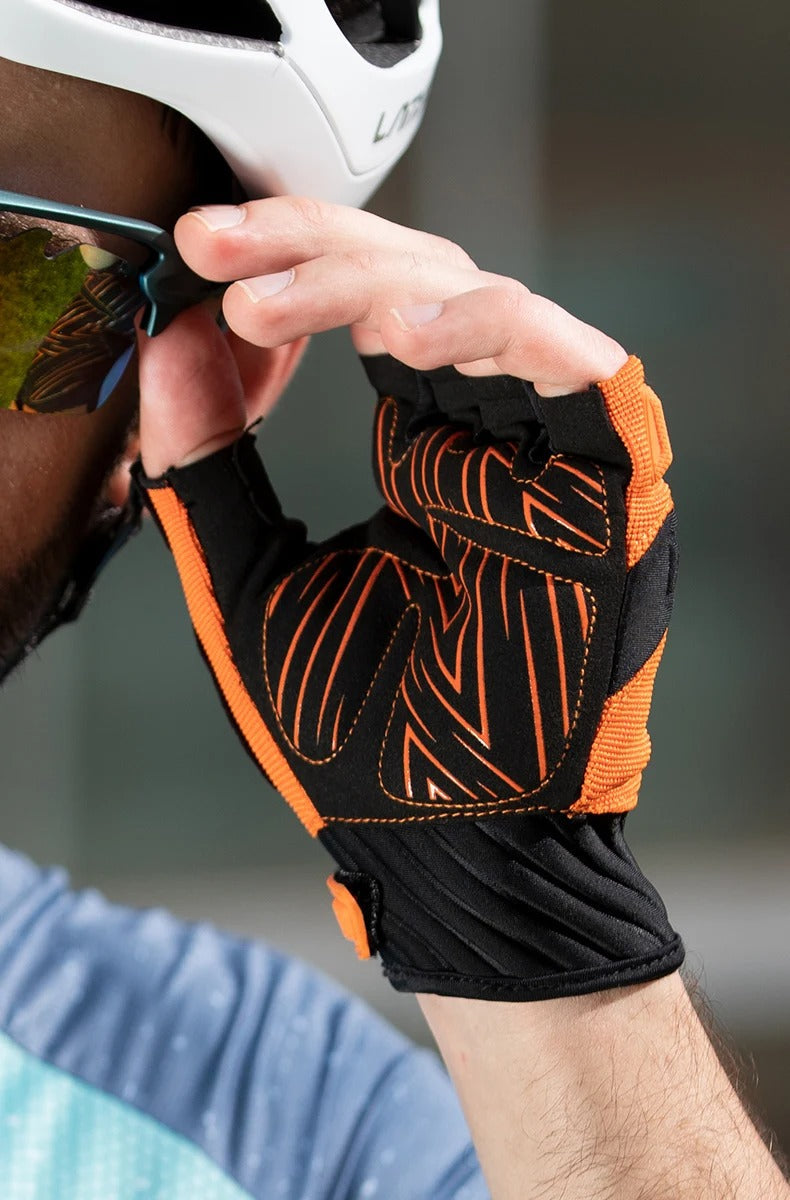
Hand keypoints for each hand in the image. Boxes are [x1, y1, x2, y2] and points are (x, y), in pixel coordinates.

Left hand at [134, 197, 681, 1000]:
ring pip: (486, 307)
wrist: (449, 847)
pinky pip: (576, 371)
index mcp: (424, 459)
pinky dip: (494, 332)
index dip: (288, 271)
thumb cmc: (359, 739)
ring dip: (377, 283)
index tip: (200, 257)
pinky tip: (399, 337)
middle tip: (216, 245)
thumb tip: (169, 343)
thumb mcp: (251, 584)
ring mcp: (551, 461)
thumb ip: (210, 468)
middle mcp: (492, 445)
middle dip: (313, 249)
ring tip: (272, 305)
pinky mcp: (611, 489)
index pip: (369, 317)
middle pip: (422, 286)